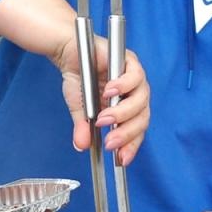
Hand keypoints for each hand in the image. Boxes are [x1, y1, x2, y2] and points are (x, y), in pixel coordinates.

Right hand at [51, 34, 149, 164]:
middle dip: (126, 133)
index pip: (137, 129)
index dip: (132, 145)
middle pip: (143, 117)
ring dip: (122, 112)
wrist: (68, 51)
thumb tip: (81, 146)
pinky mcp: (130, 60)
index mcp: (126, 107)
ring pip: (141, 99)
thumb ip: (83, 127)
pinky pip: (135, 75)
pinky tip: (108, 91)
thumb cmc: (78, 77)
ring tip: (104, 118)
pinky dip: (123, 85)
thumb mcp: (79, 108)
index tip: (122, 159)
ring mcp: (134, 77)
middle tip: (110, 142)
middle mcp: (134, 93)